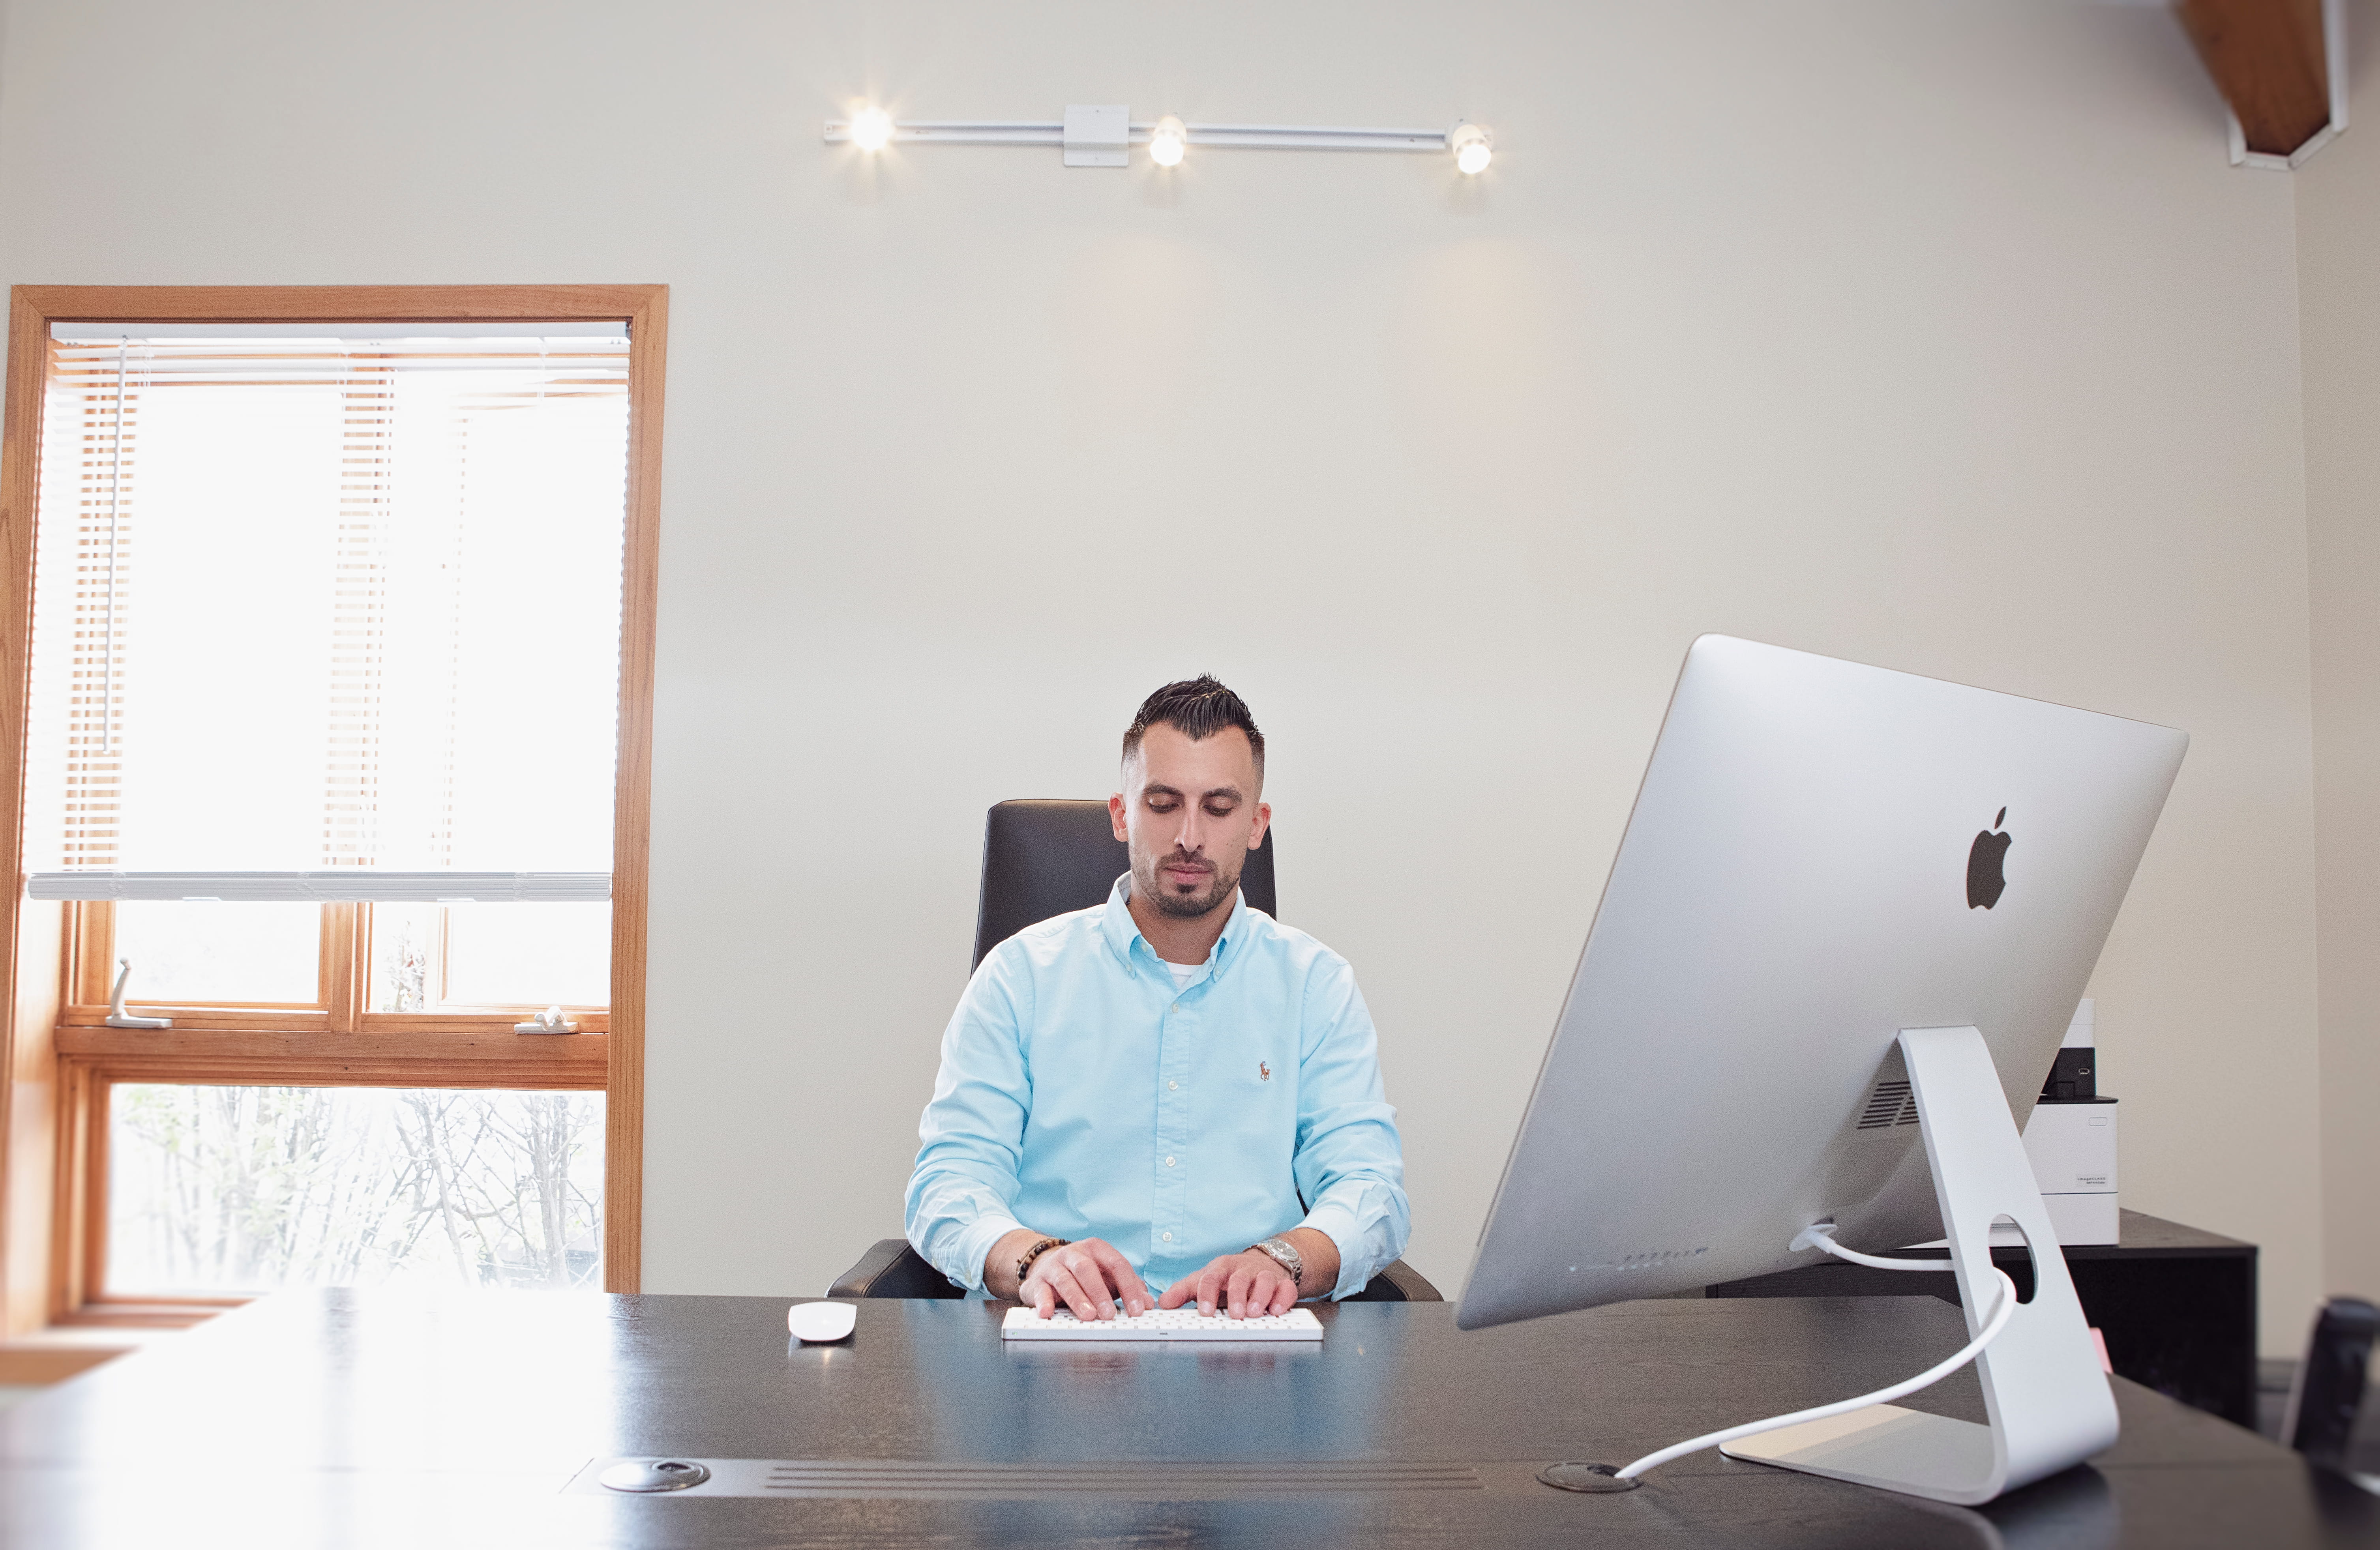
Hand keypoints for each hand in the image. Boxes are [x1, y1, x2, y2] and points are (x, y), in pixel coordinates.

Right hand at [1019, 1238, 1152, 1321]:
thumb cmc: (1084, 1275)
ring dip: (1077, 1299)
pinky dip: (1044, 1302)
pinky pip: (1040, 1291)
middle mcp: (1074, 1253)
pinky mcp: (1038, 1281)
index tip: (1138, 1310)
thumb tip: (1148, 1303)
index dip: (1129, 1287)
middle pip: (1087, 1269)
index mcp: (1096, 1249)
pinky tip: (1048, 1313)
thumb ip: (1128, 1287)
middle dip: (1100, 1293)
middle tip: (1110, 1314)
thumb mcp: (1107, 1277)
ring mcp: (1054, 1266)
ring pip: (1065, 1280)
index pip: (1117, 1264)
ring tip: (1088, 1316)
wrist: (1046, 1268)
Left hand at [1157, 1250, 1298, 1319]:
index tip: (1205, 1312)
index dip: (1207, 1294)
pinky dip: (1282, 1299)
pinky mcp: (1282, 1283)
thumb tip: (1162, 1303)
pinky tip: (1276, 1311)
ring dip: (1260, 1297)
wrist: (1262, 1263)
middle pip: (1239, 1279)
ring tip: (1254, 1313)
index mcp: (1221, 1269)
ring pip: (1264, 1281)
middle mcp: (1243, 1270)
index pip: (1211, 1278)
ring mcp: (1264, 1275)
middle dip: (1237, 1296)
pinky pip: (1286, 1289)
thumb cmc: (1229, 1277)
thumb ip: (1183, 1292)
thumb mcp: (1204, 1280)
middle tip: (1234, 1314)